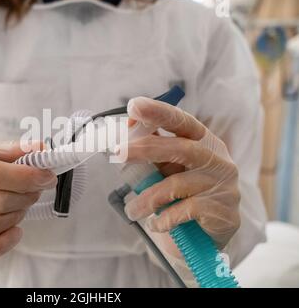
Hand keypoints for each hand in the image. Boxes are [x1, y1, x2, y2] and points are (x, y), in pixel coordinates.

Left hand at [123, 97, 240, 248]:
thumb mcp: (171, 167)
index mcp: (203, 141)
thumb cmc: (185, 193)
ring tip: (132, 210)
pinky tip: (154, 224)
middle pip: (181, 148)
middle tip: (117, 153)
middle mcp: (216, 158)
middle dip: (145, 148)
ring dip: (146, 199)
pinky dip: (162, 219)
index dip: (158, 112)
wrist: (209, 233)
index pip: (182, 121)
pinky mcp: (220, 210)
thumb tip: (128, 124)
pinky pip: (181, 211)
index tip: (134, 106)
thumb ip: (155, 148)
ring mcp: (221, 184)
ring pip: (175, 185)